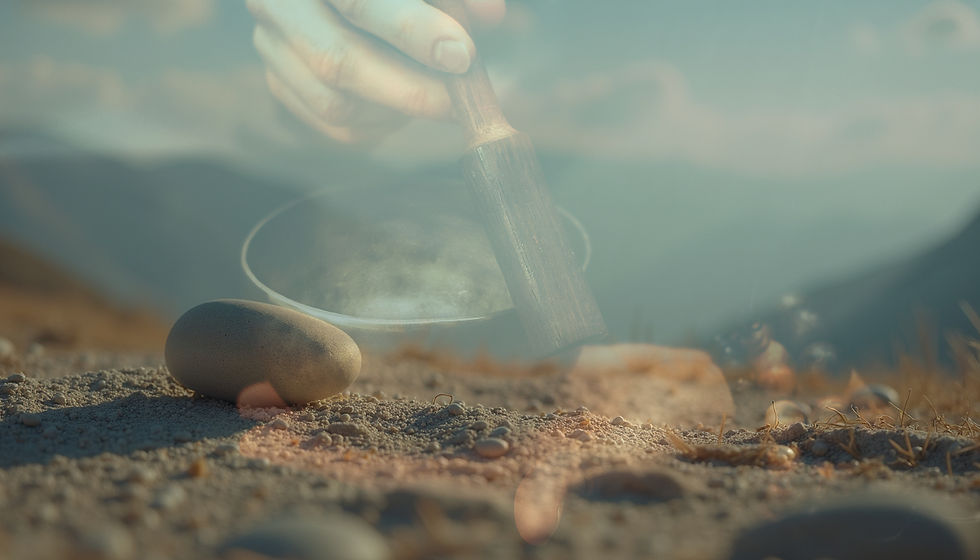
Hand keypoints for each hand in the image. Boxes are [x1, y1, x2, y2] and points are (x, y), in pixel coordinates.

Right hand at [247, 0, 505, 143]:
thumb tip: (492, 15)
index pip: (359, 1)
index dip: (412, 30)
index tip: (462, 55)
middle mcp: (278, 3)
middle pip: (337, 60)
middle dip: (409, 89)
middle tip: (457, 100)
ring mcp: (271, 44)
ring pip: (333, 102)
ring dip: (396, 111)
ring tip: (439, 98)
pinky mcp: (279, 79)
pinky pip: (333, 124)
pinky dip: (380, 124)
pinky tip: (409, 106)